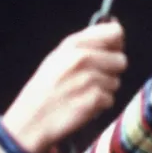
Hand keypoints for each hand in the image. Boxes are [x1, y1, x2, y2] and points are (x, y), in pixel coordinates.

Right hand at [2, 21, 126, 152]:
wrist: (30, 120)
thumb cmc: (44, 89)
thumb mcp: (57, 58)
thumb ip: (84, 45)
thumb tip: (116, 34)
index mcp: (73, 44)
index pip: (115, 33)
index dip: (115, 45)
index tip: (108, 53)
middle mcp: (83, 57)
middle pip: (120, 60)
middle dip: (110, 71)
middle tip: (89, 80)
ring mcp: (90, 78)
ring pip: (116, 82)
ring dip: (103, 90)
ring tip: (81, 94)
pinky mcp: (95, 98)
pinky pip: (110, 99)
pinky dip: (99, 105)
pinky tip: (81, 105)